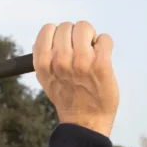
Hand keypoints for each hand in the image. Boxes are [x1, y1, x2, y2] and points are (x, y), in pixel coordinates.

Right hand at [33, 21, 118, 137]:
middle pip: (67, 26)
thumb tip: (43, 39)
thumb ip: (42, 59)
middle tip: (79, 51)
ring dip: (90, 37)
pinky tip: (102, 57)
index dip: (57, 35)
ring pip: (85, 28)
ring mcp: (82, 61)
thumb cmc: (67, 97)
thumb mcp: (45, 79)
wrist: (85, 120)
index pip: (48, 29)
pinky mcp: (101, 64)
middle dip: (74, 36)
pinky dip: (104, 44)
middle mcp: (60, 60)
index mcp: (44, 63)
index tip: (64, 46)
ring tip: (91, 52)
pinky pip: (104, 38)